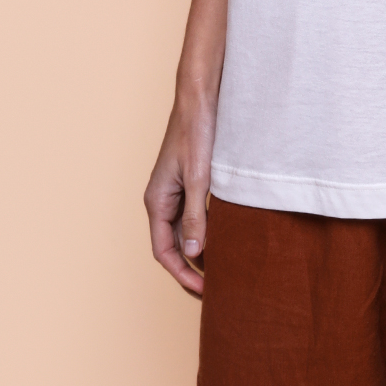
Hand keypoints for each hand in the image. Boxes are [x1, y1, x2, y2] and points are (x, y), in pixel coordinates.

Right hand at [143, 92, 216, 296]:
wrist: (201, 95)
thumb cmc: (195, 130)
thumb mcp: (199, 176)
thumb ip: (196, 214)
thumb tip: (194, 251)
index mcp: (157, 200)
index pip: (164, 251)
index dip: (182, 274)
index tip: (204, 290)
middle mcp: (163, 198)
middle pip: (175, 245)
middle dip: (192, 267)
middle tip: (218, 287)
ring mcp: (176, 189)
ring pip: (186, 230)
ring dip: (202, 249)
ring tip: (225, 266)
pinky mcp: (190, 180)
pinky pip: (196, 213)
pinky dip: (209, 228)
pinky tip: (228, 234)